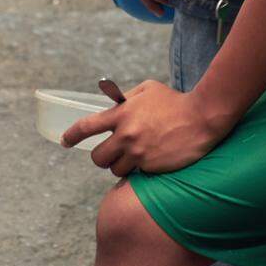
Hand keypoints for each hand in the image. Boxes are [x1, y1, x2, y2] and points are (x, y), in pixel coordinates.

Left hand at [62, 79, 221, 175]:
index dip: (71, 136)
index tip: (64, 142)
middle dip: (102, 157)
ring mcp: (138, 153)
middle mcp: (126, 135)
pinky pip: (136, 175)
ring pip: (115, 170)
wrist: (201, 117)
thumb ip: (127, 99)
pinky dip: (139, 171)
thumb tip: (112, 107)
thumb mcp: (147, 90)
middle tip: (112, 153)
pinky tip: (151, 159)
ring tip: (136, 156)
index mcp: (121, 114)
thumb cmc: (174, 101)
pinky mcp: (151, 167)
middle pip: (97, 157)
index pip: (86, 127)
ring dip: (121, 165)